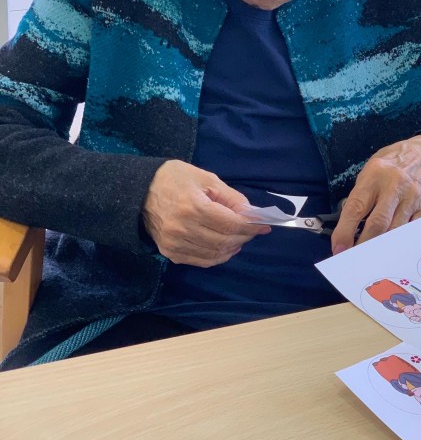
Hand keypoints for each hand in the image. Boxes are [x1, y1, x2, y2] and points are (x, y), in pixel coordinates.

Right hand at [142, 160, 269, 266]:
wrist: (138, 190)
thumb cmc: (174, 178)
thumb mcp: (205, 178)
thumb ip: (230, 197)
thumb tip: (251, 213)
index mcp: (193, 206)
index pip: (230, 224)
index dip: (250, 226)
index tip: (264, 225)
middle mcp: (183, 228)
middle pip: (224, 241)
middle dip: (244, 237)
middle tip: (253, 230)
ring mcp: (174, 243)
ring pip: (214, 254)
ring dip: (233, 248)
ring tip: (240, 238)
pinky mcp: (169, 252)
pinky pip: (201, 261)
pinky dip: (218, 256)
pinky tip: (226, 247)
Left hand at [331, 135, 420, 253]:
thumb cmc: (393, 164)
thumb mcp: (371, 170)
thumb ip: (360, 195)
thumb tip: (348, 227)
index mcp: (374, 174)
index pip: (356, 207)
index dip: (345, 231)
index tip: (338, 248)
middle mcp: (394, 185)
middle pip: (377, 223)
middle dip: (363, 244)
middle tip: (353, 260)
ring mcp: (412, 197)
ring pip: (395, 231)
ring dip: (381, 248)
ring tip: (370, 258)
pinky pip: (412, 231)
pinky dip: (400, 243)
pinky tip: (391, 251)